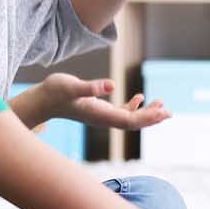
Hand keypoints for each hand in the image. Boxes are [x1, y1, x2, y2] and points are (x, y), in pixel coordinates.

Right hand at [30, 73, 170, 131]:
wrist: (40, 101)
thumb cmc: (53, 92)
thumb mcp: (71, 86)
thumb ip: (91, 87)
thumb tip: (112, 85)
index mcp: (99, 115)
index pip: (128, 120)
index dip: (146, 117)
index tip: (162, 112)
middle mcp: (102, 119)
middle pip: (132, 123)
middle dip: (151, 118)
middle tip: (169, 112)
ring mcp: (100, 115)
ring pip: (128, 118)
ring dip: (146, 113)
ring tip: (163, 106)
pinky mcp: (97, 110)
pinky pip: (120, 112)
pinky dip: (133, 107)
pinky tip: (140, 98)